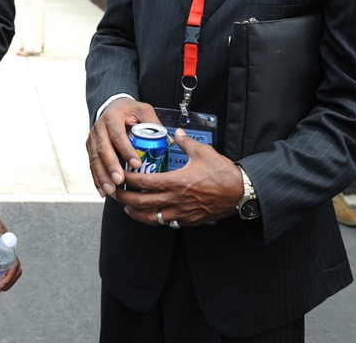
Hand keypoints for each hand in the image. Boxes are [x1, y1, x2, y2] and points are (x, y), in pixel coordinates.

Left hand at [0, 215, 22, 300]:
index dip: (10, 278)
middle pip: (14, 271)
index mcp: (9, 246)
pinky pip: (3, 269)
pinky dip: (0, 279)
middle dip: (6, 285)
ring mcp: (5, 254)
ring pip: (10, 272)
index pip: (15, 265)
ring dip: (4, 284)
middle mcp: (9, 252)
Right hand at [86, 98, 159, 197]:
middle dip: (111, 167)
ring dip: (102, 177)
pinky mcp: (91, 148)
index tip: (137, 164)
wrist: (113, 107)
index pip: (118, 135)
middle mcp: (99, 128)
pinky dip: (97, 180)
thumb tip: (169, 141)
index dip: (126, 150)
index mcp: (113, 117)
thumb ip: (154, 124)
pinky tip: (103, 191)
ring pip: (95, 160)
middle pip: (103, 149)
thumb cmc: (129, 111)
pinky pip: (92, 165)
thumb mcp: (144, 110)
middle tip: (120, 181)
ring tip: (111, 190)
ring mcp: (93, 139)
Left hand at [116, 128, 243, 226]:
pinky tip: (150, 213)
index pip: (145, 183)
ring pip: (152, 218)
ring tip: (127, 207)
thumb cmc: (223, 173)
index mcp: (177, 182)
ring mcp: (182, 213)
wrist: (240, 193)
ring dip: (136, 213)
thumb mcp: (203, 152)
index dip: (128, 180)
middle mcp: (176, 200)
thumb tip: (177, 133)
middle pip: (142, 203)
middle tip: (115, 193)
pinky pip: (166, 222)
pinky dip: (154, 218)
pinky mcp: (188, 221)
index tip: (119, 175)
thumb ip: (186, 142)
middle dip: (125, 199)